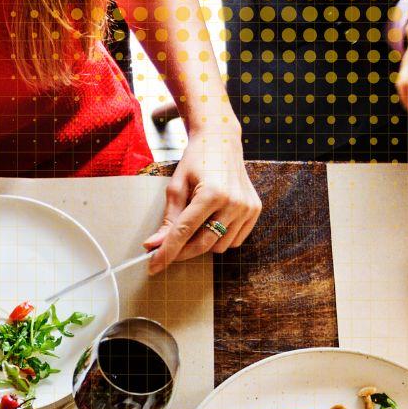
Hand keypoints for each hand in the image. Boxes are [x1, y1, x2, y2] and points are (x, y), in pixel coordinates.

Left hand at [144, 121, 261, 271]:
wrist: (222, 141)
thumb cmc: (196, 162)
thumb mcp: (176, 187)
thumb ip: (168, 219)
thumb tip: (154, 245)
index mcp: (211, 193)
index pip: (184, 232)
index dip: (166, 252)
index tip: (153, 267)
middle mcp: (233, 202)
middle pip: (202, 245)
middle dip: (181, 252)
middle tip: (165, 251)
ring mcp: (247, 207)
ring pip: (219, 247)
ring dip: (202, 243)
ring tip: (196, 223)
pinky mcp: (255, 210)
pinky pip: (234, 241)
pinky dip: (220, 238)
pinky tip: (213, 221)